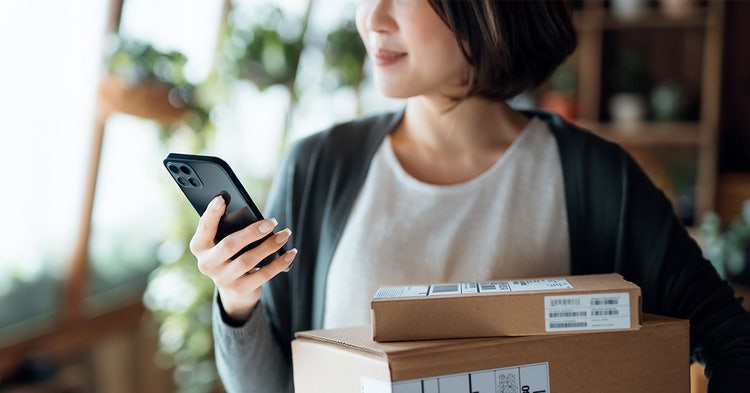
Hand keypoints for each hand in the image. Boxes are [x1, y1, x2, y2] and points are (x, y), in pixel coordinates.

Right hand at [189, 196, 296, 321]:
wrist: (234, 288)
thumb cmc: (231, 253)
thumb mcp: (224, 240)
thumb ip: (230, 228)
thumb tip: (256, 218)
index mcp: (199, 246)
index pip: (204, 227)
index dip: (212, 214)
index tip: (222, 198)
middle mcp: (206, 264)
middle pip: (229, 245)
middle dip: (252, 232)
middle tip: (272, 222)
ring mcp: (222, 279)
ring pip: (247, 260)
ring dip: (269, 246)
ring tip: (285, 234)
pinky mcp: (240, 290)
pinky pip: (263, 275)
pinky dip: (279, 263)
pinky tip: (291, 253)